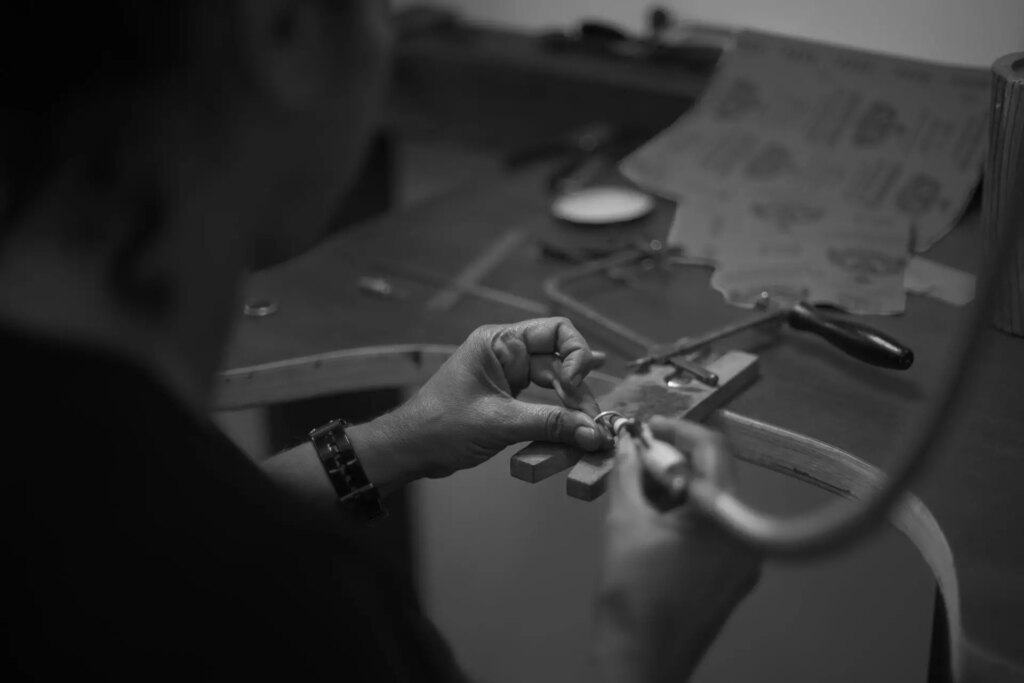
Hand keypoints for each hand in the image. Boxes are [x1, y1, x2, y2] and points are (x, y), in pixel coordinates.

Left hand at [350, 318, 612, 486]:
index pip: (556, 331)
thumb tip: (592, 431)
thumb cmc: (440, 427)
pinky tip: (579, 424)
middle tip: (594, 420)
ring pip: (555, 384)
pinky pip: (544, 402)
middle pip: (560, 361)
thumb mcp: (499, 423)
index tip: (579, 385)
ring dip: (573, 405)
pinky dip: (560, 416)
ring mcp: (508, 377)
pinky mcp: (509, 399)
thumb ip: (549, 424)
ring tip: (592, 428)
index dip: (576, 354)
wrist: (409, 450)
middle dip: (579, 389)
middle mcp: (506, 354)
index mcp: (499, 343)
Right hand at [591, 416, 761, 682]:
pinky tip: (654, 519)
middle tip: (637, 457)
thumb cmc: (633, 592)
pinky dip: (686, 516)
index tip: (646, 428)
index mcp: (727, 517)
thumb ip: (627, 473)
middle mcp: (746, 536)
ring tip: (639, 489)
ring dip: (678, 488)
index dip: (678, 430)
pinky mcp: (733, 579)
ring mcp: (745, 561)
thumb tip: (627, 442)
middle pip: (716, 477)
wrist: (639, 660)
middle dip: (674, 461)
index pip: (713, 449)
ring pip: (714, 504)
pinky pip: (715, 531)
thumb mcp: (624, 521)